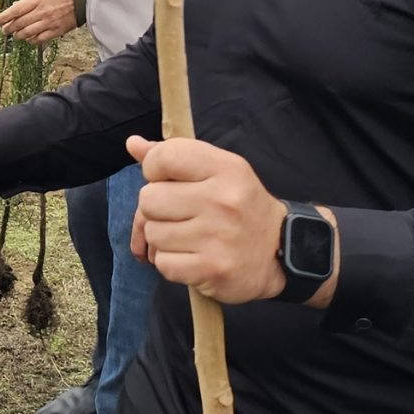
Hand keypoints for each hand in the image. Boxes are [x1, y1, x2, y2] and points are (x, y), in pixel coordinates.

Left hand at [0, 0, 78, 44]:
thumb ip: (28, 0)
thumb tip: (14, 7)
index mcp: (37, 0)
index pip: (15, 10)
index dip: (3, 17)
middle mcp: (41, 12)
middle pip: (19, 24)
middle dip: (8, 28)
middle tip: (4, 30)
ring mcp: (48, 23)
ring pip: (27, 34)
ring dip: (18, 35)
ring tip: (16, 34)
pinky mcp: (56, 31)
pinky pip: (39, 39)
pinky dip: (31, 40)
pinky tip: (29, 38)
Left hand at [125, 136, 298, 305]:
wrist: (281, 252)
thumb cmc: (241, 208)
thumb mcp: (219, 172)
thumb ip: (175, 157)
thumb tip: (132, 144)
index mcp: (226, 168)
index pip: (163, 157)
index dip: (154, 170)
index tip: (168, 181)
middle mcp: (222, 200)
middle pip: (148, 199)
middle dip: (156, 210)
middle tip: (180, 215)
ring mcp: (217, 236)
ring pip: (153, 234)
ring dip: (163, 239)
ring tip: (188, 238)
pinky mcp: (211, 269)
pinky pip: (163, 263)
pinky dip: (171, 264)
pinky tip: (192, 258)